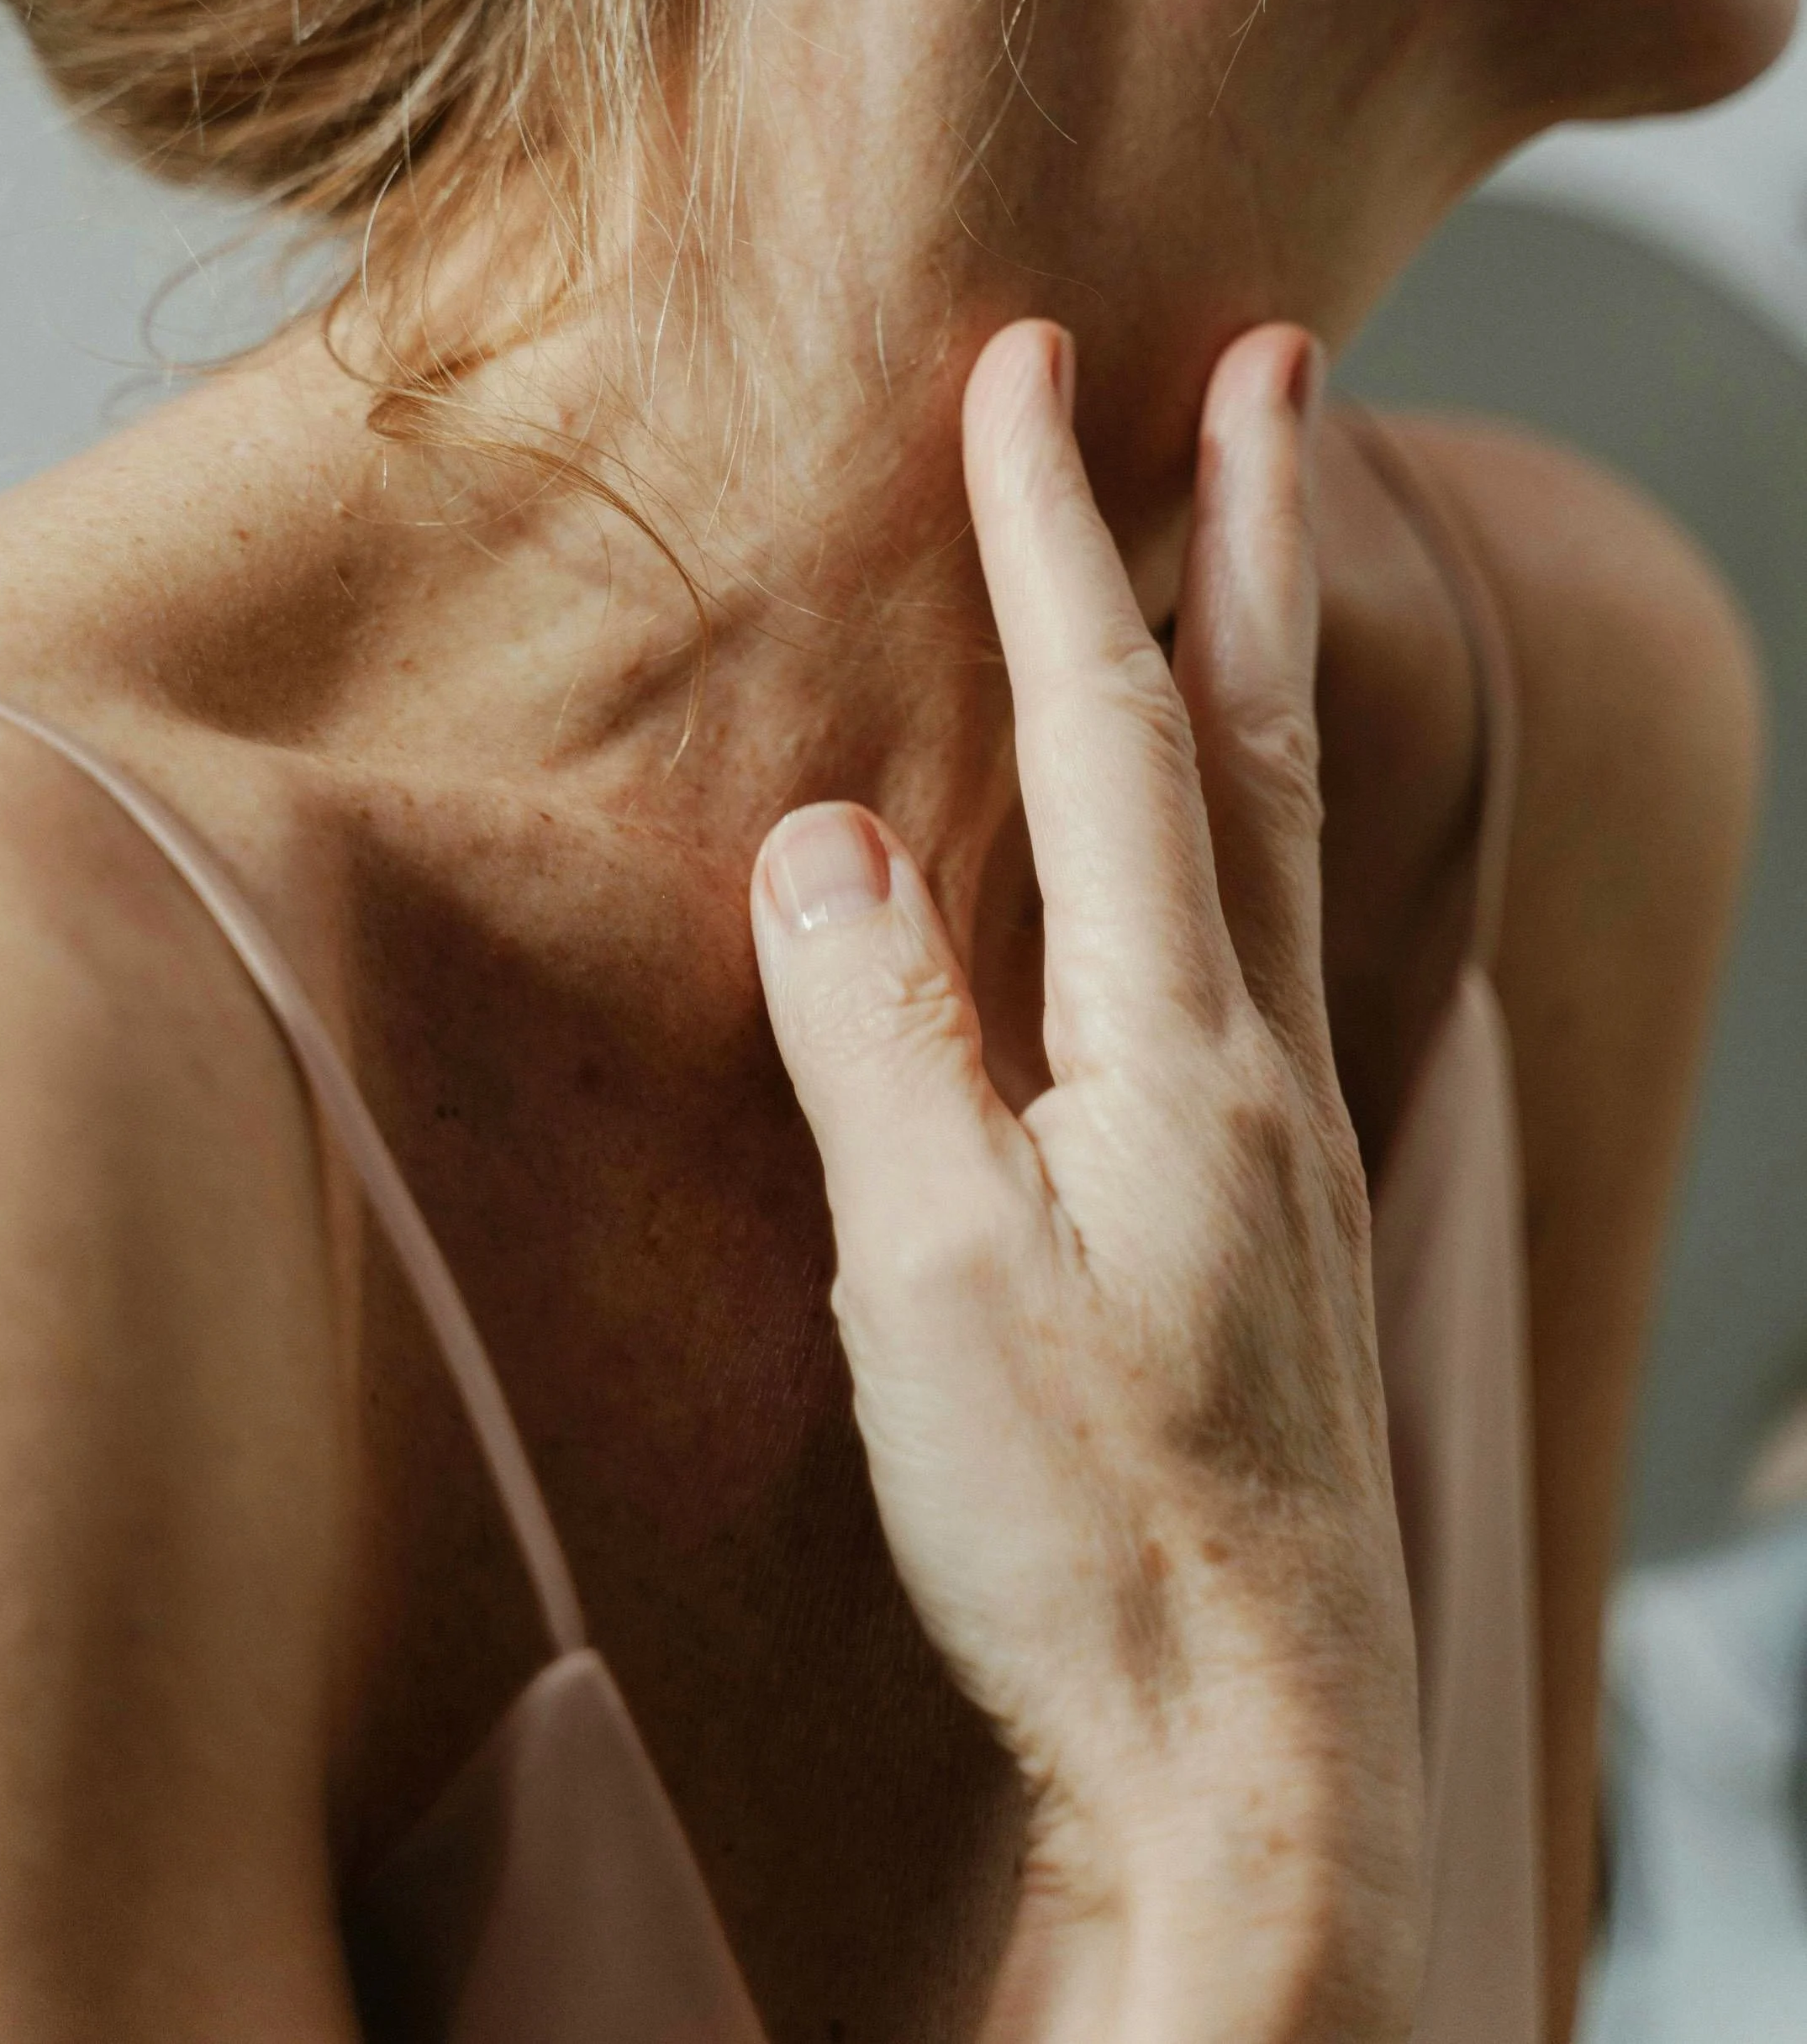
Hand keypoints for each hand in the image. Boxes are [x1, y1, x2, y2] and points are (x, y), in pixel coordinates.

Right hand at [750, 322, 1423, 2043]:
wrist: (1257, 1756)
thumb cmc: (1086, 1532)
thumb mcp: (934, 1280)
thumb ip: (880, 1037)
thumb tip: (826, 835)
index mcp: (1173, 1045)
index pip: (1107, 727)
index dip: (1056, 535)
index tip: (1026, 368)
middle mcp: (1260, 1056)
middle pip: (1254, 735)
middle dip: (1249, 527)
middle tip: (1278, 359)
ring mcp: (1288, 1133)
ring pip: (1281, 832)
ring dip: (1262, 658)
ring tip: (1253, 545)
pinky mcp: (1274, 1211)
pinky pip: (1267, 941)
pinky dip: (1245, 820)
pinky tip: (1216, 852)